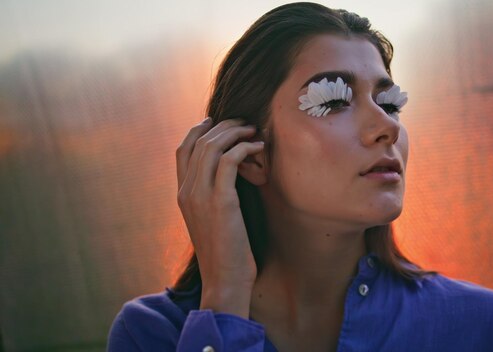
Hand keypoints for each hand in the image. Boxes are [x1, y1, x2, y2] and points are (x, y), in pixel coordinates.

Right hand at [175, 117, 263, 317]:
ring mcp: (201, 196)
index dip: (197, 130)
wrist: (224, 280)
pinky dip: (244, 147)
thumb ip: (212, 198)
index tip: (216, 120)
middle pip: (199, 142)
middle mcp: (187, 192)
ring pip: (212, 146)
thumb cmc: (225, 253)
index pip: (182, 150)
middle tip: (245, 122)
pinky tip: (258, 147)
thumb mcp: (211, 221)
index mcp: (182, 195)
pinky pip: (229, 160)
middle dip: (223, 126)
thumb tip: (227, 178)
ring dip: (235, 132)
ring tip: (253, 131)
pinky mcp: (221, 202)